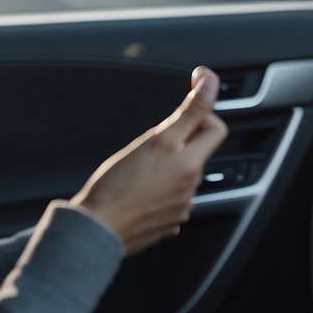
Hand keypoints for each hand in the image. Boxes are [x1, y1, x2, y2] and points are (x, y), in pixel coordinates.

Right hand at [70, 66, 226, 255]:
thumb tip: (209, 85)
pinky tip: (135, 190)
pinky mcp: (164, 224)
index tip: (188, 101)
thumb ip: (188, 113)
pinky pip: (168, 199)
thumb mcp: (155, 140)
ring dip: (166, 167)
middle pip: (195, 152)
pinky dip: (156, 191)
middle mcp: (190, 188)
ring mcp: (178, 209)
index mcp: (190, 164)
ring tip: (136, 169)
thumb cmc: (117, 186)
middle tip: (150, 141)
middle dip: (178, 141)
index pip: (215, 129)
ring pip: (179, 176)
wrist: (96, 228)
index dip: (202, 112)